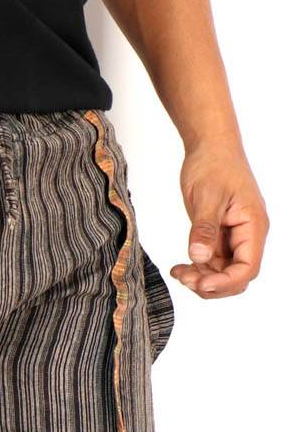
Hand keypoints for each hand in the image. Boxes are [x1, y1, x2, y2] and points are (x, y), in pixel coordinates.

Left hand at [169, 140, 268, 297]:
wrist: (210, 148)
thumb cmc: (214, 165)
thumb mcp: (207, 197)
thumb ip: (204, 229)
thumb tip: (199, 257)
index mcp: (253, 226)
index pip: (247, 267)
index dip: (226, 282)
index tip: (201, 283)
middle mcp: (247, 236)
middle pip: (236, 277)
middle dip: (211, 284)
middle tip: (184, 277)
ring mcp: (234, 238)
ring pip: (222, 273)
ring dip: (201, 279)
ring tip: (178, 272)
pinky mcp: (220, 238)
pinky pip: (212, 263)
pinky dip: (196, 269)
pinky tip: (179, 267)